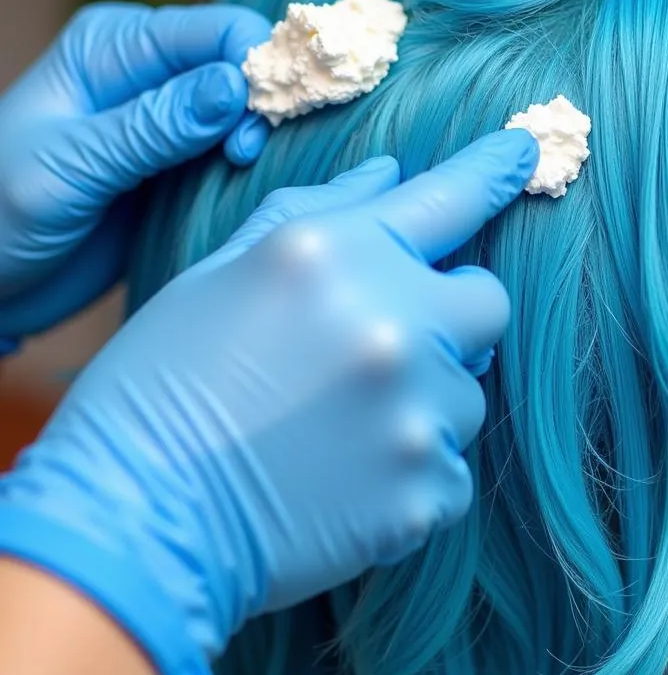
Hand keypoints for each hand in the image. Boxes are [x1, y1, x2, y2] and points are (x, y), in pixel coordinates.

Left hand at [0, 2, 271, 339]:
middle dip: (261, 102)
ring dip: (259, 135)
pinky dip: (252, 161)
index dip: (253, 66)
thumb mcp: (72, 168)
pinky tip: (241, 182)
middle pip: (240, 62)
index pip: (215, 31)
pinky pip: (236, 147)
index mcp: (111, 46)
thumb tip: (235, 85)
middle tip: (244, 156)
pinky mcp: (182, 162)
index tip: (256, 126)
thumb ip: (152, 126)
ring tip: (239, 170)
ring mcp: (168, 116)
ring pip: (247, 106)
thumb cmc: (2, 215)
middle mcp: (146, 70)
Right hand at [0, 128, 538, 674]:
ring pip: (469, 392)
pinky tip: (347, 479)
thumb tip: (390, 174)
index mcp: (334, 256)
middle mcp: (391, 324)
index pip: (446, 198)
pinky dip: (412, 471)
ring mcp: (416, 411)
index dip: (492, 171)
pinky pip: (453, 468)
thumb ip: (317, 212)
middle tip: (388, 341)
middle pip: (487, 302)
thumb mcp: (221, 273)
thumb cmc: (161, 386)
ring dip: (425, 401)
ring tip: (341, 428)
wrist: (136, 520)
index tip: (523, 154)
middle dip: (452, 315)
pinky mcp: (425, 490)